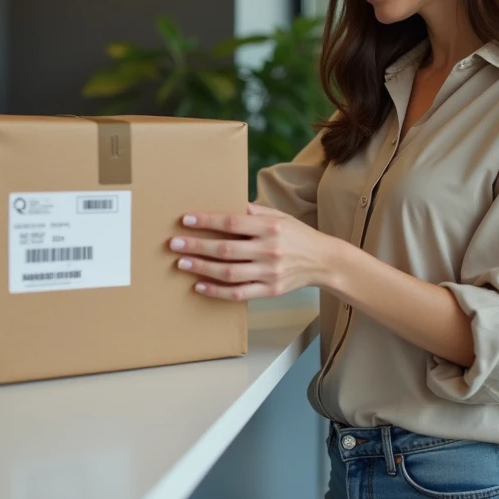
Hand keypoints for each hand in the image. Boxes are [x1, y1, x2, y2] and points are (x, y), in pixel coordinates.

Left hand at [168, 203, 336, 300]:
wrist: (324, 261)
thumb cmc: (298, 235)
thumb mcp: (279, 216)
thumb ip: (253, 212)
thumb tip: (226, 204)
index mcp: (270, 227)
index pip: (232, 223)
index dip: (207, 222)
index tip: (186, 220)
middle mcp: (269, 250)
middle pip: (226, 249)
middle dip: (196, 246)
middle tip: (174, 244)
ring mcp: (269, 272)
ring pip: (229, 273)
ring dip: (202, 268)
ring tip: (181, 263)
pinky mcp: (270, 290)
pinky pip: (238, 294)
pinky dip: (217, 291)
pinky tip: (199, 286)